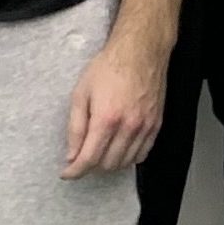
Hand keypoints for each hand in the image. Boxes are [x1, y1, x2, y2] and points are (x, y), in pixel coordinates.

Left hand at [63, 26, 166, 177]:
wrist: (140, 51)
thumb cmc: (109, 67)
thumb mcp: (81, 93)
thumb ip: (76, 127)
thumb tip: (72, 155)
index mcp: (106, 119)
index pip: (89, 159)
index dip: (75, 171)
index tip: (67, 173)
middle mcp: (128, 127)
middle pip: (107, 164)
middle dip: (91, 166)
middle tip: (82, 157)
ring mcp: (145, 127)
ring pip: (125, 162)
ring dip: (109, 163)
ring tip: (100, 151)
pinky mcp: (156, 125)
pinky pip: (143, 154)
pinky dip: (129, 157)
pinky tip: (120, 148)